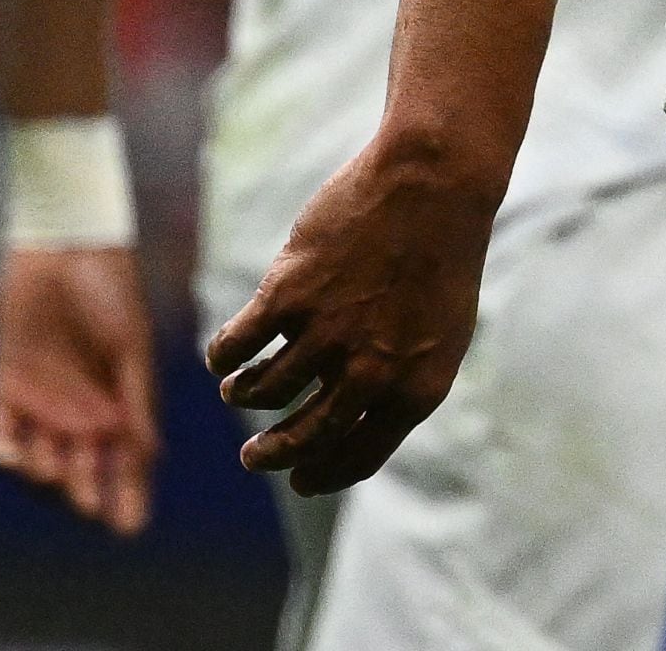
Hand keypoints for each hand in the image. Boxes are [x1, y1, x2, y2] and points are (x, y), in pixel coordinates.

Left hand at [0, 247, 158, 532]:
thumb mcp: (130, 346)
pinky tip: (18, 460)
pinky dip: (6, 455)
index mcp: (121, 403)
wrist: (67, 247)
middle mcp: (83, 412)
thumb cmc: (110, 290)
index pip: (127, 463)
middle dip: (88, 492)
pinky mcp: (7, 388)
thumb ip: (135, 400)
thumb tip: (145, 455)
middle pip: (83, 471)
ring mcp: (44, 404)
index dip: (129, 497)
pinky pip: (0, 436)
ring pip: (41, 462)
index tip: (129, 528)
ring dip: (47, 478)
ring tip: (55, 476)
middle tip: (89, 504)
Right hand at [202, 137, 494, 493]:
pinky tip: (225, 357)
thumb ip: (400, 382)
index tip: (299, 481)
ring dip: (244, 396)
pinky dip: (223, 358)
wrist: (433, 184)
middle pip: (302, 439)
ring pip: (260, 393)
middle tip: (253, 458)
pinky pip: (235, 347)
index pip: (358, 458)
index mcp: (415, 389)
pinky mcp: (286, 296)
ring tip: (238, 390)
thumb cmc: (441, 257)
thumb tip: (349, 420)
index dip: (323, 475)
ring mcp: (325, 335)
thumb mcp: (442, 333)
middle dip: (271, 454)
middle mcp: (368, 373)